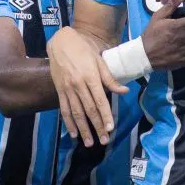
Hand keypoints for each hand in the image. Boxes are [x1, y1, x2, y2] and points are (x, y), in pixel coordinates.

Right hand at [47, 27, 126, 146]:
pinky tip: (73, 133)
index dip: (105, 115)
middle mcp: (79, 85)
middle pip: (89, 110)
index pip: (100, 100)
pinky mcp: (59, 90)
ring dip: (83, 129)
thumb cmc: (84, 50)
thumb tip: (125, 91)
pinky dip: (69, 122)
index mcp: (91, 77)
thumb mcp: (99, 60)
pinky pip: (64, 109)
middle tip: (104, 140)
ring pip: (76, 113)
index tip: (110, 128)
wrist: (61, 42)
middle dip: (97, 126)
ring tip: (89, 142)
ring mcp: (67, 89)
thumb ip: (110, 78)